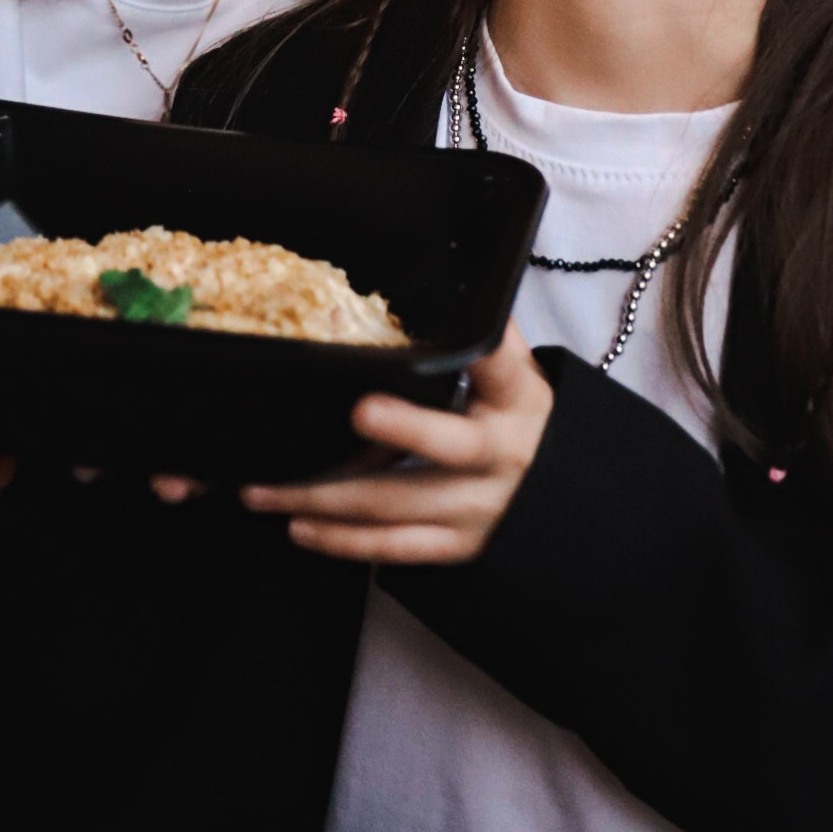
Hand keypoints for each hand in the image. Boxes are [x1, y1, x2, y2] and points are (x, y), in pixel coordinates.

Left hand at [240, 325, 552, 562]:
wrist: (562, 500)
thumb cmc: (521, 420)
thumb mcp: (517, 374)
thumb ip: (484, 336)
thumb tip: (447, 283)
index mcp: (516, 400)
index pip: (501, 367)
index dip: (482, 354)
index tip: (454, 337)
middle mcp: (499, 456)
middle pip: (454, 445)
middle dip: (406, 430)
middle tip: (358, 410)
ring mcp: (475, 509)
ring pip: (402, 506)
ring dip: (331, 498)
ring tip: (270, 488)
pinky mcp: (454, 547)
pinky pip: (395, 548)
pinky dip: (343, 541)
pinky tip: (299, 527)